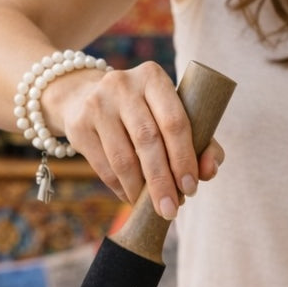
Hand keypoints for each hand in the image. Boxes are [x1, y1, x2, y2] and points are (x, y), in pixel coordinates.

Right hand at [43, 60, 223, 215]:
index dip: (184, 159)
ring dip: (141, 191)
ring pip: (123, 158)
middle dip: (162, 181)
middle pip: (148, 141)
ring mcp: (96, 104)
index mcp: (153, 77)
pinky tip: (133, 199)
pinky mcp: (78, 125)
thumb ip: (201, 141)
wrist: (83, 97)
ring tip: (154, 208)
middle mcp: (122, 85)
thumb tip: (209, 172)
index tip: (191, 188)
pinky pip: (103, 167)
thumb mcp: (169, 114)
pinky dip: (121, 189)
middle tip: (171, 210)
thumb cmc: (141, 112)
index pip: (174, 121)